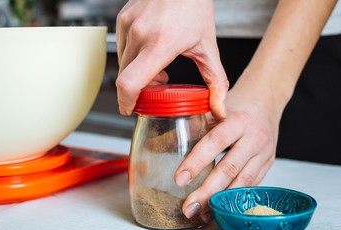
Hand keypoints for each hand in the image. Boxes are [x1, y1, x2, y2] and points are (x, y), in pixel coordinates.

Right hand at [116, 0, 227, 118]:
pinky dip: (134, 59)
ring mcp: (128, 24)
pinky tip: (152, 55)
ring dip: (137, 74)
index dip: (126, 101)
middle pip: (126, 77)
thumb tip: (219, 108)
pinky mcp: (123, 18)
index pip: (129, 82)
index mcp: (160, 44)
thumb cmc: (194, 6)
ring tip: (159, 69)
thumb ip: (215, 81)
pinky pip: (122, 49)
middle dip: (139, 89)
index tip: (130, 109)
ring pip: (123, 64)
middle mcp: (139, 33)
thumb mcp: (208, 46)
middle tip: (158, 88)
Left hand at [176, 85, 281, 222]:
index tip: (179, 179)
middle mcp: (254, 137)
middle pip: (230, 168)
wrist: (265, 103)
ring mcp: (264, 154)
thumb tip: (154, 146)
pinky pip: (251, 187)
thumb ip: (187, 125)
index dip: (197, 161)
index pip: (215, 142)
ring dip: (221, 201)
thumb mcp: (213, 109)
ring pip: (242, 183)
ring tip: (201, 214)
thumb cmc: (234, 107)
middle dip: (208, 191)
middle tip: (188, 207)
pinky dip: (234, 199)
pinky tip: (219, 209)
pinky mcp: (267, 166)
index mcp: (237, 120)